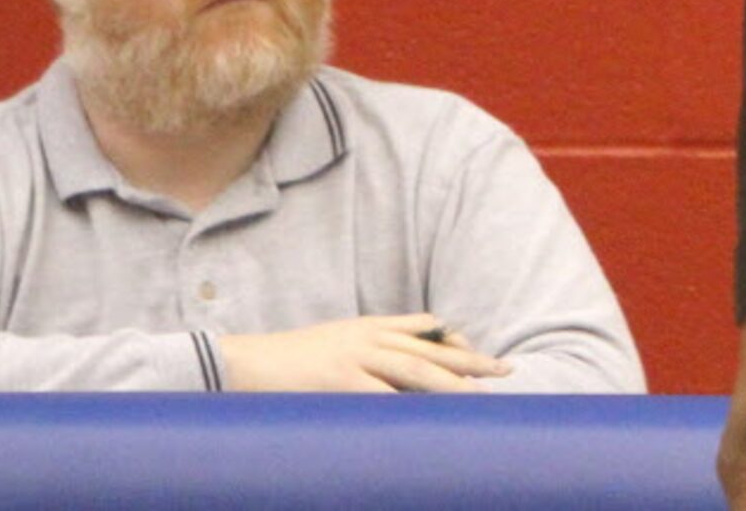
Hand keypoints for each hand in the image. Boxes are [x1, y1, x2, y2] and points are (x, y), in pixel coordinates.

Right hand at [215, 314, 509, 391]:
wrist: (242, 362)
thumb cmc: (287, 362)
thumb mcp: (336, 343)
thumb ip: (369, 348)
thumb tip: (400, 367)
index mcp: (368, 327)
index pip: (426, 329)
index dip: (457, 343)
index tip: (484, 356)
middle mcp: (368, 337)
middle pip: (430, 349)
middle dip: (469, 361)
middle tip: (503, 371)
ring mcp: (355, 357)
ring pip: (415, 369)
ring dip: (450, 383)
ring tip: (478, 397)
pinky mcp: (338, 380)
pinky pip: (380, 395)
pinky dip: (405, 406)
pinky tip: (427, 418)